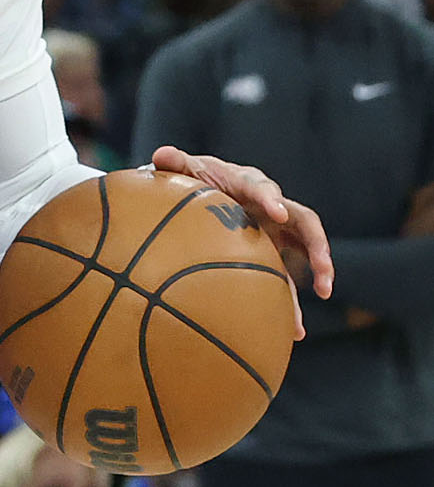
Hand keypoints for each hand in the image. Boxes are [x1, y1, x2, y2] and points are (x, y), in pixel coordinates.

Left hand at [149, 145, 332, 338]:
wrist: (200, 195)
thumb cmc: (193, 180)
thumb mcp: (184, 171)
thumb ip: (174, 163)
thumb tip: (161, 154)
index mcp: (248, 185)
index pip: (264, 189)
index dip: (271, 199)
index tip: (278, 213)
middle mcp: (271, 208)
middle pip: (304, 222)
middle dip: (317, 243)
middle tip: (323, 268)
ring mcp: (275, 233)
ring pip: (305, 252)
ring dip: (318, 271)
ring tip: (325, 293)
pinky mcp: (272, 254)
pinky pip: (286, 278)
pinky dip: (291, 303)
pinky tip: (296, 331)